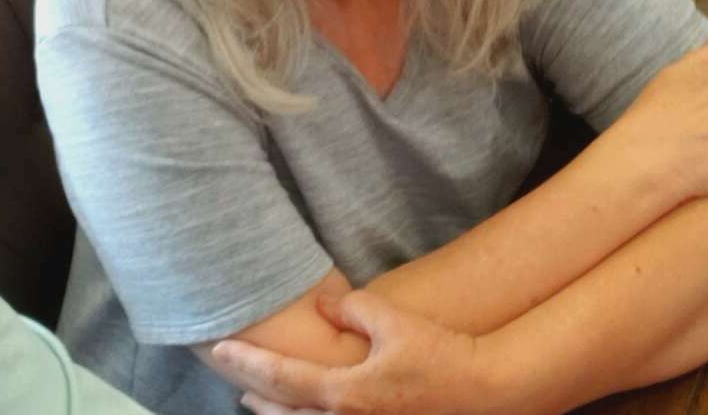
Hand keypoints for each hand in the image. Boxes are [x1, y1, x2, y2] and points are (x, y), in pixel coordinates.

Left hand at [210, 289, 490, 414]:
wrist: (487, 394)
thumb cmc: (441, 356)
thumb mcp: (394, 321)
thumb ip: (352, 308)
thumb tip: (321, 303)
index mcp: (344, 393)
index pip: (280, 378)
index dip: (247, 363)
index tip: (221, 350)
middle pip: (285, 413)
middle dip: (257, 396)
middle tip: (236, 381)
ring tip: (262, 404)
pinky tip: (313, 412)